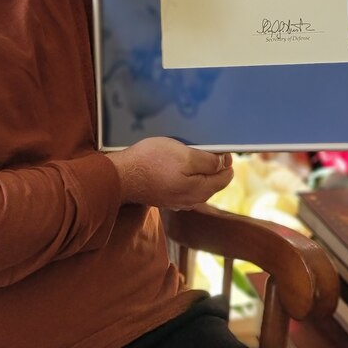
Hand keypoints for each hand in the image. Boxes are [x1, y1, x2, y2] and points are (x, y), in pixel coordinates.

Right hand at [106, 137, 232, 210]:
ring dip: (196, 169)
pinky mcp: (165, 197)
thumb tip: (224, 164)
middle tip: (200, 147)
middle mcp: (191, 200)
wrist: (121, 175)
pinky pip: (183, 185)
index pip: (225, 177)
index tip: (217, 147)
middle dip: (211, 165)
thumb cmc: (152, 162)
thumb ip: (208, 162)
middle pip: (212, 181)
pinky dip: (184, 174)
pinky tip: (174, 165)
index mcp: (200, 191)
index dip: (225, 160)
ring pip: (197, 183)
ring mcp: (177, 201)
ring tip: (186, 153)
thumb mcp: (185, 156)